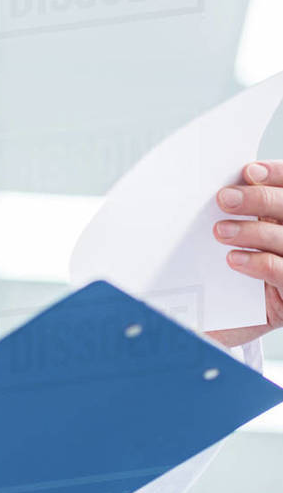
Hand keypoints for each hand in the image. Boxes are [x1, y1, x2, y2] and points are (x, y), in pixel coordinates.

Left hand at [208, 160, 282, 346]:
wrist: (217, 321)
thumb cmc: (223, 272)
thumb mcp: (232, 237)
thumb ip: (237, 211)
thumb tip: (225, 186)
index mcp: (282, 218)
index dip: (276, 174)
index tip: (248, 172)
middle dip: (258, 199)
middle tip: (224, 199)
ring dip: (252, 232)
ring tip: (220, 231)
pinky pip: (281, 272)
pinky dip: (258, 263)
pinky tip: (234, 259)